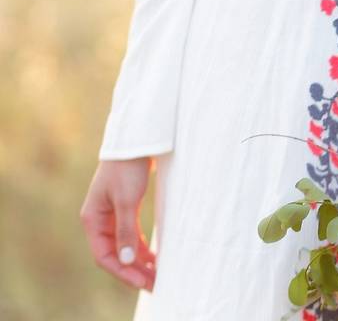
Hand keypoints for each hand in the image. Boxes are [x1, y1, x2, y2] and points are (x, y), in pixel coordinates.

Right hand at [80, 158, 156, 290]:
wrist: (137, 141)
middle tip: (155, 283)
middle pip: (115, 254)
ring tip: (157, 274)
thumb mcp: (127, 201)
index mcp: (93, 219)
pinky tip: (155, 256)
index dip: (123, 272)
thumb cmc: (128, 168)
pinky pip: (132, 235)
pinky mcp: (126, 208)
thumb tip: (127, 259)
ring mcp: (113, 214)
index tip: (143, 282)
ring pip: (125, 246)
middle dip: (134, 271)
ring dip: (140, 261)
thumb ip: (126, 230)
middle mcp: (100, 220)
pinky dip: (143, 247)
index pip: (104, 256)